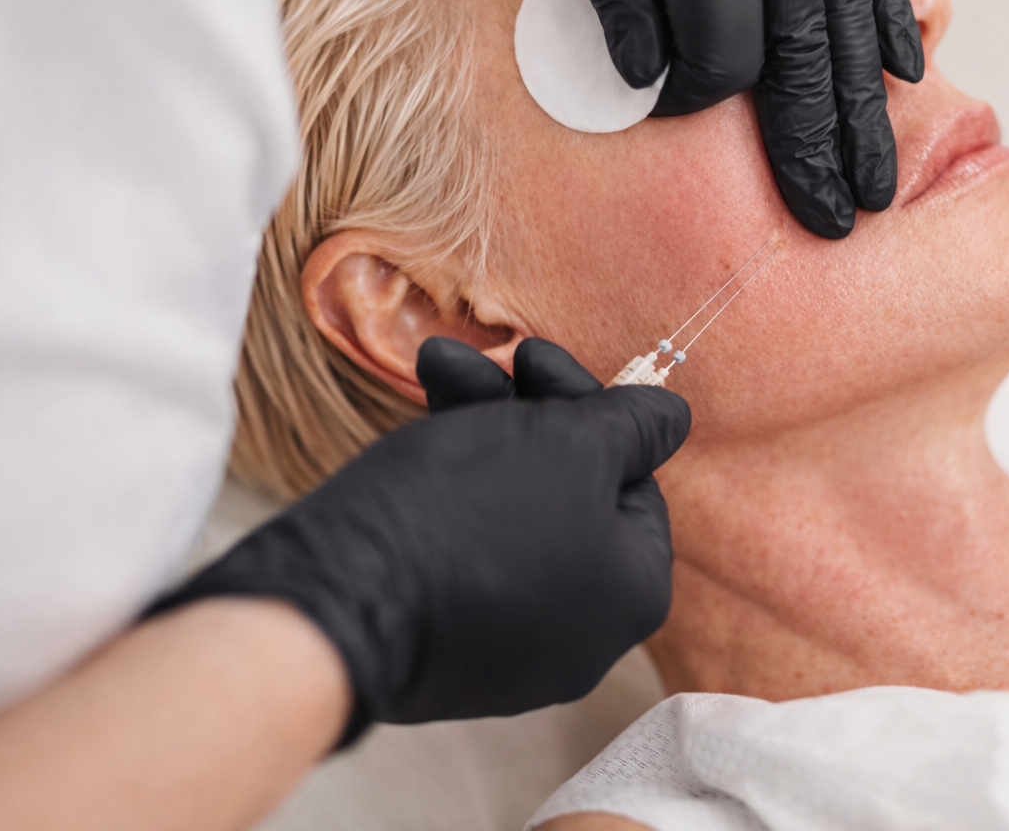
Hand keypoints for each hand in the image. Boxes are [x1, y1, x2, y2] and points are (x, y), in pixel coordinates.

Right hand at [147, 338, 688, 745]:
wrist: (336, 600)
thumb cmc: (472, 513)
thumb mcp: (570, 445)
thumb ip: (633, 426)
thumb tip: (673, 418)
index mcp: (632, 593)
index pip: (635, 482)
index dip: (590, 410)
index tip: (534, 359)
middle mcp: (582, 635)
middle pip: (569, 494)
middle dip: (523, 412)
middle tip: (483, 360)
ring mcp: (508, 648)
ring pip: (510, 513)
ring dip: (479, 431)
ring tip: (433, 370)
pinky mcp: (442, 647)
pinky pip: (463, 554)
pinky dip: (447, 492)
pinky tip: (412, 438)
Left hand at [511, 0, 923, 238]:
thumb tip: (648, 83)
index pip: (720, 50)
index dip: (698, 99)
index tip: (674, 115)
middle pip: (805, 52)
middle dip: (816, 145)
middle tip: (834, 220)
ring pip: (853, 14)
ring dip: (867, 106)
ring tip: (878, 180)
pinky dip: (892, 18)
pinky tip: (907, 72)